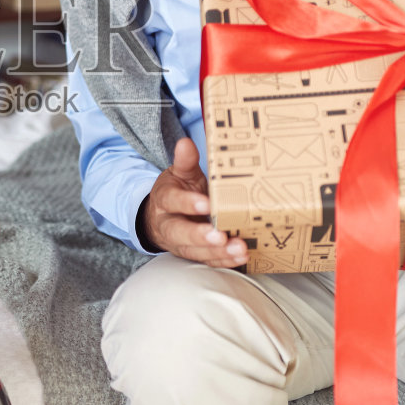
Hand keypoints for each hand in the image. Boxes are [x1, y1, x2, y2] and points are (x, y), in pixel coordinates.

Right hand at [139, 138, 246, 267]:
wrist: (163, 217)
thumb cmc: (177, 191)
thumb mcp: (179, 174)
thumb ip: (184, 161)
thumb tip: (185, 143)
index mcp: (164, 200)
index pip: (172, 201)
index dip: (187, 203)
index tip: (206, 204)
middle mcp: (168, 225)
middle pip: (179, 233)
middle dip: (199, 236)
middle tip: (219, 236)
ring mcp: (180, 243)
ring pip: (195, 251)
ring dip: (217, 252)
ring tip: (238, 248)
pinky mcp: (194, 254)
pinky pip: (208, 261)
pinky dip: (224, 261)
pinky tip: (241, 257)